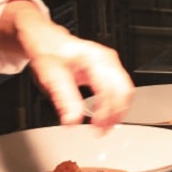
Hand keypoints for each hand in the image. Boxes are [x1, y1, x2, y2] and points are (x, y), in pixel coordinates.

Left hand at [2, 0, 133, 128]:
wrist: (46, 40)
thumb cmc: (49, 52)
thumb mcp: (52, 77)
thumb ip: (65, 100)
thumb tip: (73, 121)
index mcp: (95, 59)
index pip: (110, 90)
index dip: (105, 112)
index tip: (96, 127)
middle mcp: (106, 59)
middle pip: (124, 90)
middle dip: (116, 114)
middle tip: (102, 130)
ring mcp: (109, 63)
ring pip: (125, 90)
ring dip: (117, 110)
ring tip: (104, 126)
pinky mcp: (108, 69)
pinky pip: (119, 88)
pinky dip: (115, 103)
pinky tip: (105, 114)